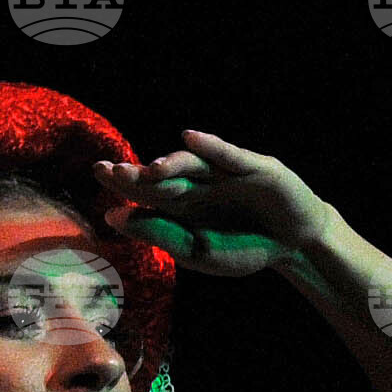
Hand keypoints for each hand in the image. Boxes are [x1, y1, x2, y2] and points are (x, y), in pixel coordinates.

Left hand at [93, 130, 336, 278]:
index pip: (146, 190)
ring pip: (192, 164)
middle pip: (163, 175)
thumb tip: (112, 218)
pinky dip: (211, 147)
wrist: (293, 245)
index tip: (98, 174)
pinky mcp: (254, 168)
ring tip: (150, 169)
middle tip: (108, 170)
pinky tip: (191, 139)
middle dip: (138, 173)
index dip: (123, 182)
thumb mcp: (197, 252)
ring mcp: (226, 172)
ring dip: (171, 164)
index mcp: (183, 203)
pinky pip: (230, 156)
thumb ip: (159, 234)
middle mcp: (200, 182)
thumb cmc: (245, 249)